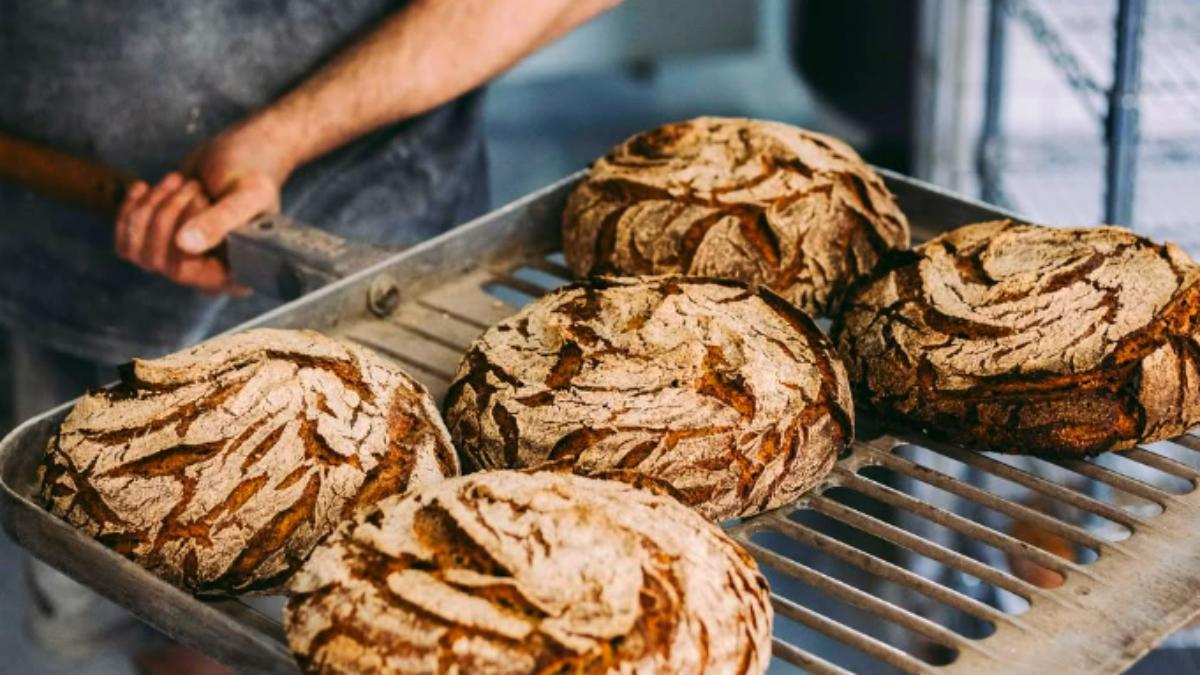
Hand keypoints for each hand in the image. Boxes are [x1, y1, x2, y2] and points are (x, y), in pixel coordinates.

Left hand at [115, 115, 295, 292]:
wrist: (243, 150)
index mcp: (236, 272)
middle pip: (157, 260)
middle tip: (193, 185)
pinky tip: (145, 187)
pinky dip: (130, 211)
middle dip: (167, 213)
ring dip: (151, 208)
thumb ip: (222, 221)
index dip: (181, 233)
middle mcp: (209, 273)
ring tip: (178, 181)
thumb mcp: (247, 194)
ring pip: (139, 251)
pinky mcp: (162, 244)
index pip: (186, 272)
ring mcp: (184, 261)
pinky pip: (126, 244)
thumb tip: (185, 245)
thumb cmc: (254, 172)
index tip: (202, 197)